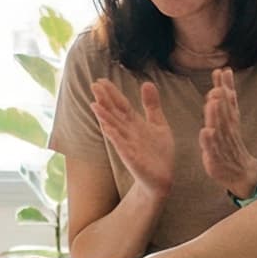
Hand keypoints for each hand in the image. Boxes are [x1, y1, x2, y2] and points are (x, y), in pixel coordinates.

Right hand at [93, 78, 174, 198]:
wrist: (162, 177)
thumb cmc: (159, 152)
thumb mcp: (159, 124)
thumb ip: (152, 105)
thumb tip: (146, 82)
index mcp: (135, 123)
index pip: (121, 105)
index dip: (112, 93)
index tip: (101, 80)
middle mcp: (128, 132)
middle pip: (114, 113)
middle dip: (104, 100)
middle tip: (93, 85)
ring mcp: (127, 144)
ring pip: (114, 127)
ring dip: (104, 116)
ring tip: (94, 104)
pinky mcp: (131, 157)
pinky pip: (120, 145)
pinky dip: (114, 136)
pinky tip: (106, 126)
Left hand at [198, 67, 256, 200]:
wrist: (240, 171)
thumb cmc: (231, 141)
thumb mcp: (231, 116)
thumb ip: (228, 94)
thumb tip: (225, 70)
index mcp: (231, 119)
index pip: (230, 100)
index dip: (227, 86)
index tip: (223, 71)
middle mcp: (229, 130)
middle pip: (226, 113)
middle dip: (223, 99)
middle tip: (218, 86)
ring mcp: (223, 144)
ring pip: (220, 129)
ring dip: (216, 116)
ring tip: (212, 103)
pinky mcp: (216, 158)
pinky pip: (213, 149)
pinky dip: (209, 141)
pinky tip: (205, 132)